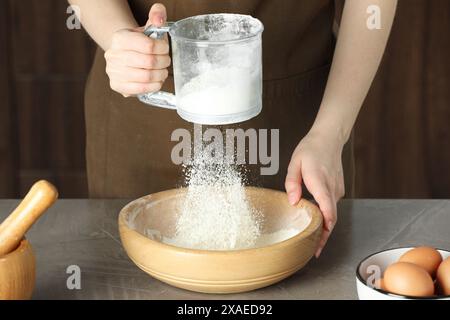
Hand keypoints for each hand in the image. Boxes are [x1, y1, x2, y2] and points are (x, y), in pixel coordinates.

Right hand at [104, 3, 169, 96]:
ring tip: (163, 71)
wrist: (126, 54)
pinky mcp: (116, 85)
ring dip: (160, 75)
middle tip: (166, 61)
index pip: (148, 45)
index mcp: (120, 38)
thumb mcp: (148, 27)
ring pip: (146, 77)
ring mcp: (113, 71)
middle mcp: (113, 54)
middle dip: (163, 63)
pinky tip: (156, 81)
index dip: (162, 49)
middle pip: (149, 62)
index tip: (165, 49)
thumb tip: (159, 18)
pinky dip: (154, 86)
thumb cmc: (140, 42)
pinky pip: (140, 89)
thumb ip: (157, 17)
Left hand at [285, 130, 344, 257]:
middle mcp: (331, 187)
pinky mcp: (337, 189)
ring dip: (325, 227)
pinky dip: (326, 217)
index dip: (325, 226)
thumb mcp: (294, 162)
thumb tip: (293, 201)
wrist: (328, 139)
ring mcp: (337, 189)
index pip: (326, 207)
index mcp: (319, 180)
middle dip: (324, 235)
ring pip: (332, 213)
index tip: (320, 240)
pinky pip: (331, 206)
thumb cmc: (310, 149)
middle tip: (314, 251)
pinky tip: (316, 223)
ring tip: (314, 242)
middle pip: (331, 217)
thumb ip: (292, 182)